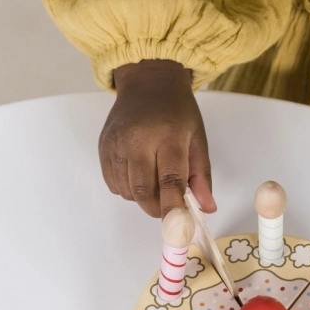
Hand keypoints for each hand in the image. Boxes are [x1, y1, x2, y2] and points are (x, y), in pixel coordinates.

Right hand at [99, 59, 216, 217]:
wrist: (148, 82)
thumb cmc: (177, 111)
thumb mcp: (197, 139)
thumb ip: (202, 176)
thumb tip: (206, 208)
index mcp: (168, 136)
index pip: (170, 180)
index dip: (173, 208)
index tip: (180, 227)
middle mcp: (137, 140)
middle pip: (143, 190)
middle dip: (157, 208)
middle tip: (168, 206)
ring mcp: (116, 143)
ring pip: (127, 191)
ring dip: (143, 197)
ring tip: (155, 179)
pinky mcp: (103, 147)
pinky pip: (113, 183)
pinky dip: (127, 189)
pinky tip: (139, 173)